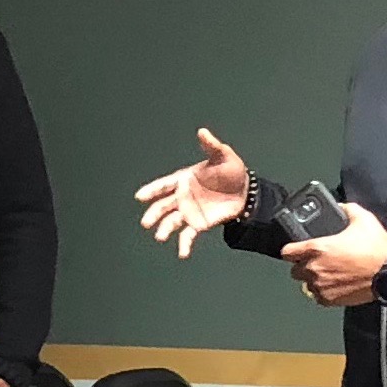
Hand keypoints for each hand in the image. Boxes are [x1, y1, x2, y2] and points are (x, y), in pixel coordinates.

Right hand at [133, 128, 252, 257]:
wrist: (245, 193)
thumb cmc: (232, 171)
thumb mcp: (224, 156)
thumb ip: (212, 146)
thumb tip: (202, 132)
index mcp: (184, 179)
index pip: (164, 185)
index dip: (152, 190)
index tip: (140, 197)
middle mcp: (182, 197)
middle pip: (163, 206)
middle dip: (153, 214)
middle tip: (146, 222)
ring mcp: (188, 212)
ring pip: (171, 222)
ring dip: (164, 229)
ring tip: (160, 236)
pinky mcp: (198, 225)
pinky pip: (188, 235)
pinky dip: (184, 245)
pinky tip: (182, 254)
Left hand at [284, 202, 386, 306]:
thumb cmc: (376, 248)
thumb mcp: (363, 219)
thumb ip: (347, 209)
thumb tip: (341, 206)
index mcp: (317, 248)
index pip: (287, 252)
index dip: (290, 250)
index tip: (295, 250)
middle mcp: (314, 268)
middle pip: (295, 270)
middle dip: (303, 265)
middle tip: (318, 261)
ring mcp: (320, 286)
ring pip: (306, 284)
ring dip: (313, 279)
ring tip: (329, 274)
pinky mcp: (329, 299)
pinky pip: (317, 297)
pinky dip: (323, 292)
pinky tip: (335, 284)